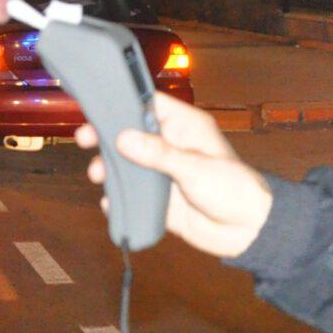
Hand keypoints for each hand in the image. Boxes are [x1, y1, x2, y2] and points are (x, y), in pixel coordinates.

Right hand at [76, 92, 274, 258]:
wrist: (248, 231)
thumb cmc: (233, 188)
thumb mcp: (194, 167)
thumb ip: (158, 153)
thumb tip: (122, 138)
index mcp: (184, 127)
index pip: (149, 104)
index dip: (124, 102)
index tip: (97, 105)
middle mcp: (170, 146)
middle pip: (131, 134)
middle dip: (106, 137)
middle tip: (84, 139)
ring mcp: (163, 173)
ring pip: (127, 165)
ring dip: (110, 169)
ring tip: (98, 175)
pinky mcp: (160, 200)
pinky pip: (133, 195)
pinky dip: (119, 198)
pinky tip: (111, 203)